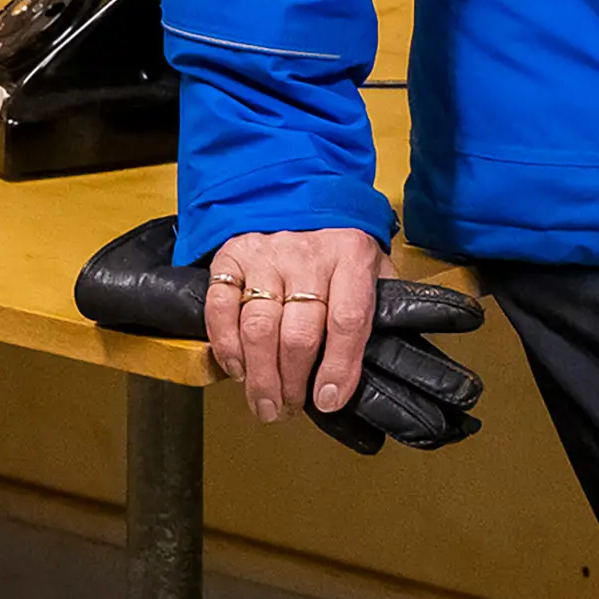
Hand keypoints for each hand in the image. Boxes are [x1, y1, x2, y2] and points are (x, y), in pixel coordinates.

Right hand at [205, 226, 390, 426]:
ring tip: (265, 404)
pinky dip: (226, 346)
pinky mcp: (231, 258)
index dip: (339, 366)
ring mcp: (266, 256)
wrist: (296, 188)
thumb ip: (377, 304)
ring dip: (259, 377)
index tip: (330, 399)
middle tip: (289, 410)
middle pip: (299, 332)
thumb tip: (377, 363)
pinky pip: (220, 309)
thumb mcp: (373, 263)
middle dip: (293, 383)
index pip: (348, 318)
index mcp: (352, 256)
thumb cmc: (340, 242)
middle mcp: (308, 256)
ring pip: (258, 328)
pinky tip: (237, 370)